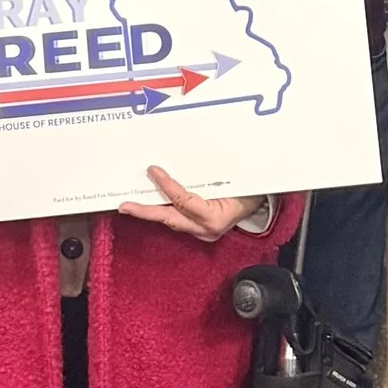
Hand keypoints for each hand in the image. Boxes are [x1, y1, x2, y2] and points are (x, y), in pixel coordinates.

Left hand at [117, 164, 264, 242]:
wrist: (263, 202)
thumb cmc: (251, 188)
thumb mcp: (236, 178)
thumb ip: (213, 172)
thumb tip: (190, 154)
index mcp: (216, 217)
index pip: (184, 201)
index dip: (167, 186)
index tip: (153, 171)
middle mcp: (206, 229)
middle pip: (170, 219)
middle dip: (146, 212)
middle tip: (125, 206)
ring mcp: (202, 232)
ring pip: (171, 220)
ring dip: (151, 211)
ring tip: (131, 204)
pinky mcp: (198, 230)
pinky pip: (177, 219)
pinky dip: (163, 210)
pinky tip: (150, 203)